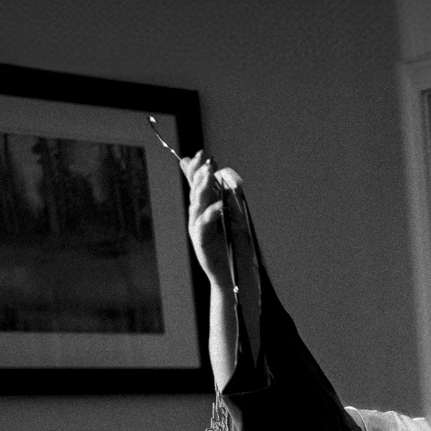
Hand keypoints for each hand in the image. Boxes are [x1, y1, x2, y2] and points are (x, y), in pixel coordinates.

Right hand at [181, 150, 242, 287]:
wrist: (232, 276)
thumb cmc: (234, 249)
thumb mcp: (234, 221)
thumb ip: (227, 201)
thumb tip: (226, 181)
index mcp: (205, 210)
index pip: (198, 185)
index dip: (198, 169)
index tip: (203, 154)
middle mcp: (198, 217)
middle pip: (196, 191)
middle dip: (199, 173)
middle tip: (205, 159)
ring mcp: (198, 228)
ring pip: (197, 204)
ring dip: (202, 187)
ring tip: (208, 173)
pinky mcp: (201, 241)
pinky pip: (204, 224)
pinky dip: (211, 213)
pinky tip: (218, 205)